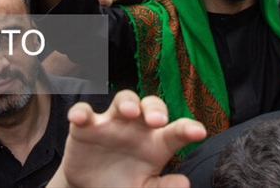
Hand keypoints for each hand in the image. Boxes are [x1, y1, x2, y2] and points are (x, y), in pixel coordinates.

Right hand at [50, 92, 205, 187]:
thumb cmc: (125, 183)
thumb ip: (163, 187)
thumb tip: (184, 184)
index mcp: (157, 142)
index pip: (176, 130)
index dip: (188, 128)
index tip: (200, 133)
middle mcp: (137, 126)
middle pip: (151, 105)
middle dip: (155, 109)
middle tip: (158, 121)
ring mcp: (112, 123)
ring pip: (123, 100)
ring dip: (127, 102)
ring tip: (129, 112)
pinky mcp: (85, 127)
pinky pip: (83, 112)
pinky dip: (81, 112)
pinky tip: (80, 119)